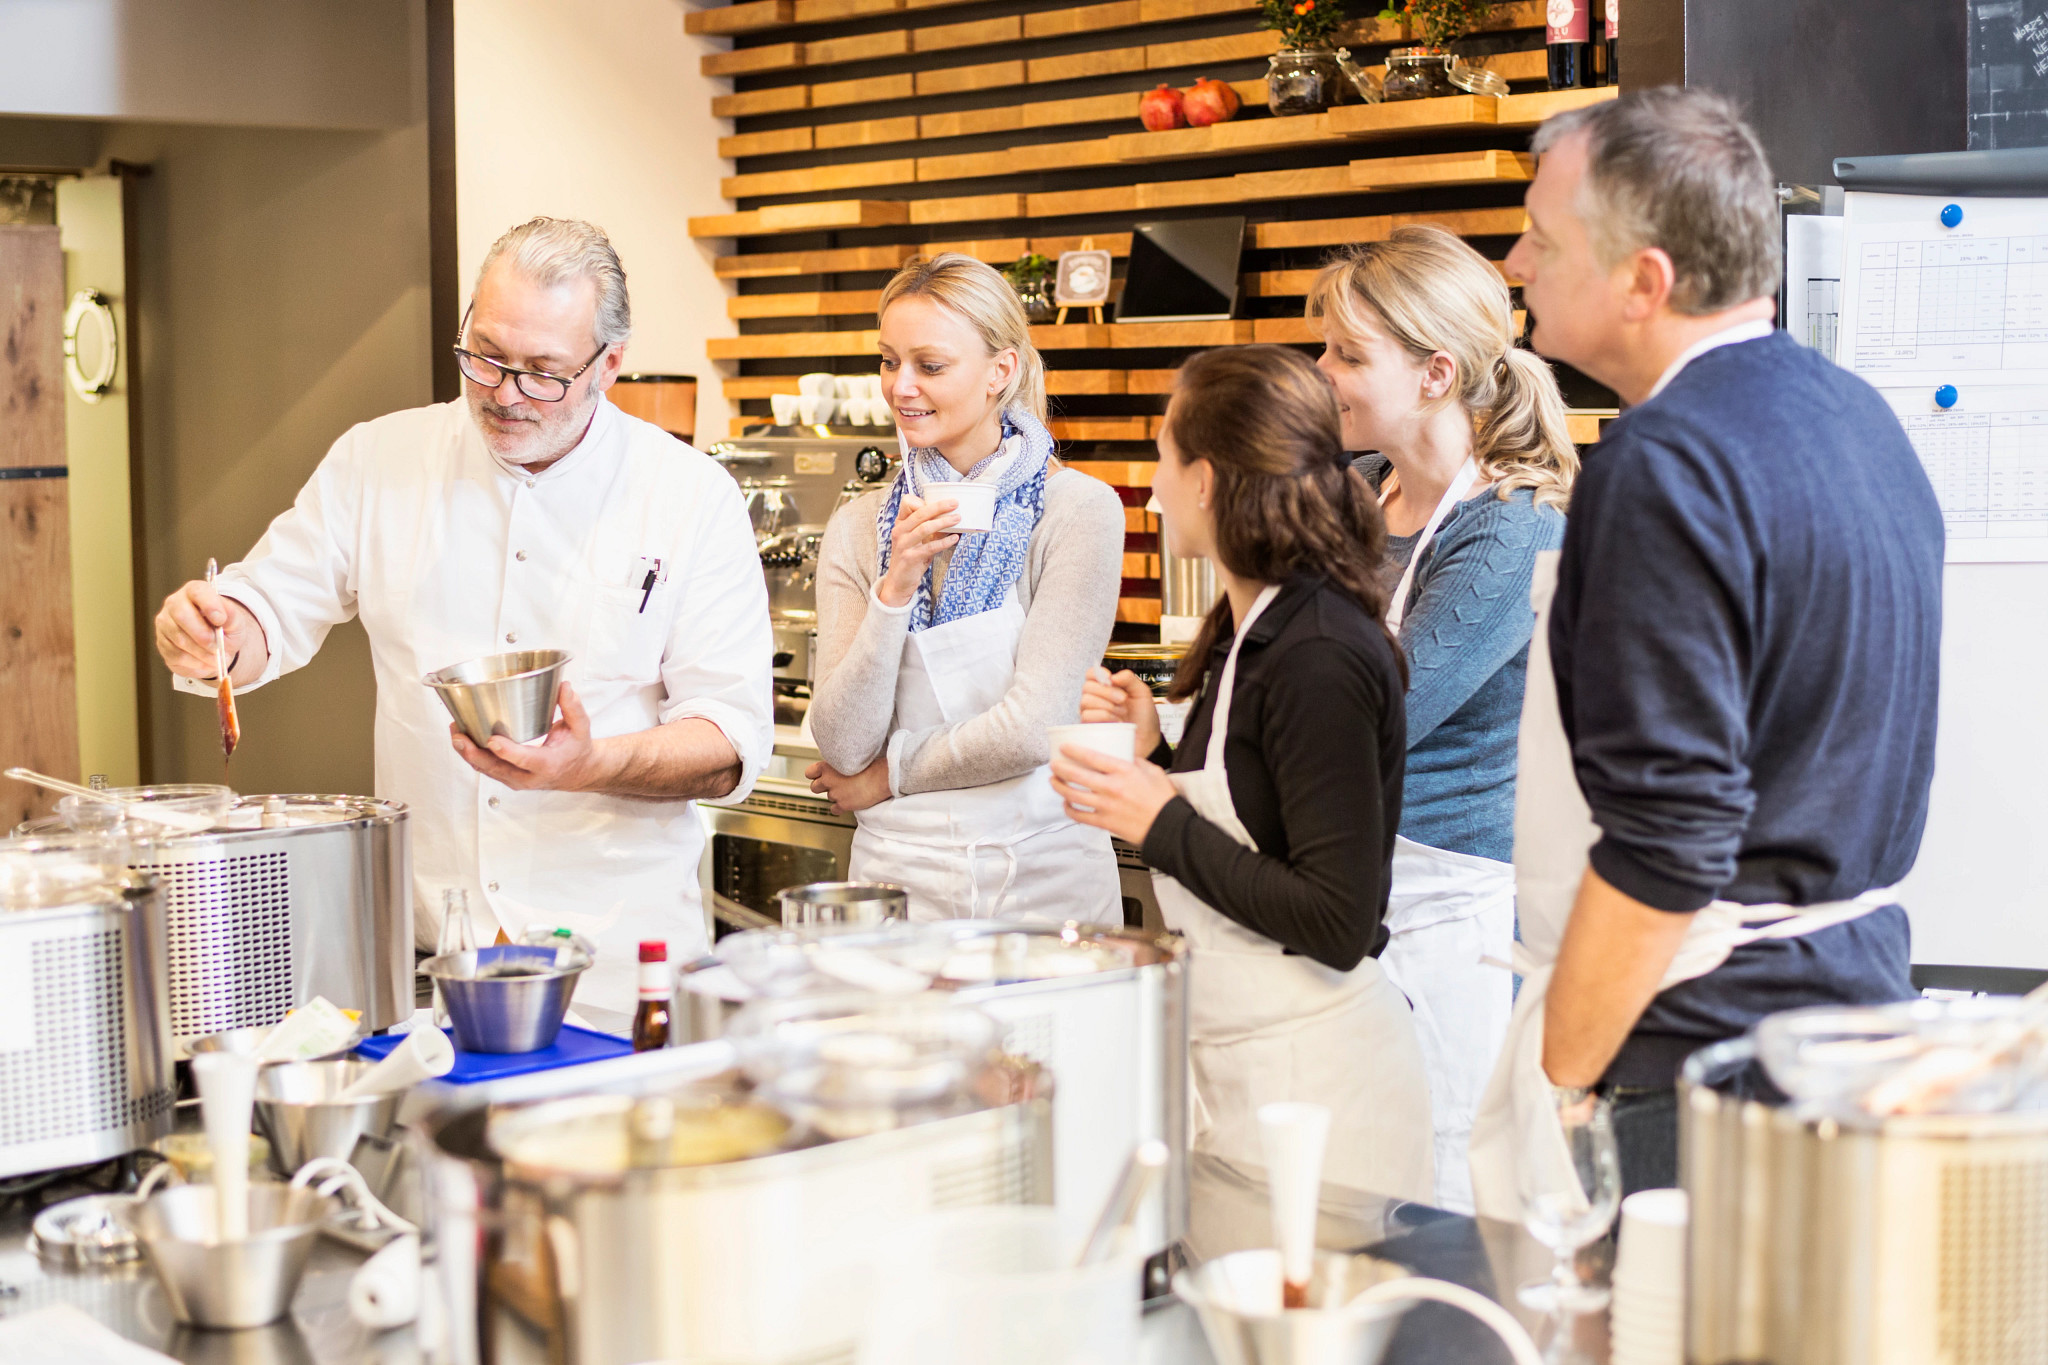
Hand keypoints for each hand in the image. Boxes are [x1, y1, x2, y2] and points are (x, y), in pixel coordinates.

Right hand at [155, 580, 264, 683]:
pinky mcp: (162, 642)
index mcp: (195, 591)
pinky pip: (176, 654)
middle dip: (203, 635)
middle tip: (218, 648)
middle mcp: (175, 603)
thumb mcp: (235, 621)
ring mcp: (164, 623)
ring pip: (179, 638)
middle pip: (181, 615)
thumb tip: (221, 618)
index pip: (197, 591)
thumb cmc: (225, 629)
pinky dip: (195, 662)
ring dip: (201, 652)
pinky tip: (205, 662)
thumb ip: (231, 617)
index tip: (220, 620)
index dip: (209, 605)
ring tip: (216, 658)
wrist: (216, 648)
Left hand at [452, 681, 607, 791]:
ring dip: (468, 753)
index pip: (524, 760)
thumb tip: (564, 687)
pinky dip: (472, 755)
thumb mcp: (581, 728)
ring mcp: (515, 779)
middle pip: (496, 769)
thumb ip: (573, 707)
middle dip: (474, 754)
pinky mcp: (507, 777)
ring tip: (455, 733)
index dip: (507, 751)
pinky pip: (486, 769)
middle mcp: (528, 777)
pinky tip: (462, 739)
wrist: (577, 773)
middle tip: (459, 737)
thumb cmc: (576, 750)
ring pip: (486, 770)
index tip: (492, 740)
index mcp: (548, 764)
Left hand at [805, 756, 891, 813]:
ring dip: (836, 795)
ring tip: (849, 791)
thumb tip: (837, 766)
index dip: (815, 775)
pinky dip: (840, 807)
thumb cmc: (870, 765)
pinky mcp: (843, 805)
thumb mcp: (850, 759)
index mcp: (828, 766)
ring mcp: (835, 794)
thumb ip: (839, 764)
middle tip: (833, 785)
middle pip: (814, 787)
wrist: (882, 777)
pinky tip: (848, 802)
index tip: (820, 776)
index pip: (810, 772)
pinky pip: (834, 809)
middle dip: (822, 787)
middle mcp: (828, 780)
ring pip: (828, 797)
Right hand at [876, 495, 960, 607]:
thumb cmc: (911, 559)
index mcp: (900, 524)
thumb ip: (930, 529)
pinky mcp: (910, 558)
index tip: (941, 502)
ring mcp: (903, 544)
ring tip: (957, 519)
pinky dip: (944, 542)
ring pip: (925, 528)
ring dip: (943, 522)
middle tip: (955, 503)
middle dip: (939, 506)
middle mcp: (899, 531)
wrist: (898, 583)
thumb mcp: (918, 541)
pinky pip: (930, 547)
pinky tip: (954, 538)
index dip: (924, 500)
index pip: (907, 503)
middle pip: (920, 513)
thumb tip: (952, 518)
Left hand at [1049, 745, 1177, 846]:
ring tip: (1054, 781)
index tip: (1065, 747)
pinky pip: (1079, 816)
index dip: (1074, 751)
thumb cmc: (1163, 799)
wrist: (1168, 827)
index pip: (1092, 757)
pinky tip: (1066, 803)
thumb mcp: (1153, 771)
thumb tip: (1123, 753)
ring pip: (1073, 795)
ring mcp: (1106, 806)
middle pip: (1077, 775)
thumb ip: (1136, 761)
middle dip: (1060, 768)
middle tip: (1054, 764)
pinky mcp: (1104, 823)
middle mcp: (1112, 787)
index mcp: (1124, 771)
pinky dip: (1069, 809)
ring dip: (1059, 787)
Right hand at [1080, 666, 1160, 756]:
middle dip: (1107, 692)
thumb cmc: (1144, 717)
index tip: (1111, 680)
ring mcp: (1092, 713)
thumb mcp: (1142, 693)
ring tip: (1122, 713)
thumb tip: (1112, 676)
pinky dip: (1105, 717)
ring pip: (1085, 701)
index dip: (1098, 674)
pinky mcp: (1090, 727)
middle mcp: (1097, 699)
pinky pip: (1087, 716)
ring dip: (1108, 706)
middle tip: (1123, 699)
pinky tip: (1116, 722)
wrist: (1147, 739)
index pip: (1091, 674)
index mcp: (1107, 687)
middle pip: (1087, 687)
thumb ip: (1129, 679)